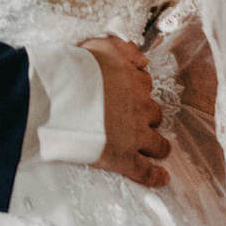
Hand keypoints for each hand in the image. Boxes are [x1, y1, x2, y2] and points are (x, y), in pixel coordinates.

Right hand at [79, 34, 170, 188]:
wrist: (63, 98)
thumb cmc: (75, 71)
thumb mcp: (101, 46)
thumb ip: (123, 49)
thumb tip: (142, 59)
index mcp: (133, 81)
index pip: (145, 85)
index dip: (138, 91)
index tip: (132, 95)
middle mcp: (139, 107)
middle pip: (154, 114)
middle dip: (148, 117)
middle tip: (136, 121)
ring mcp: (135, 134)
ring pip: (157, 143)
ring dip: (158, 146)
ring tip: (158, 150)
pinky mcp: (125, 157)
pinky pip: (146, 171)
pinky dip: (155, 176)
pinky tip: (162, 178)